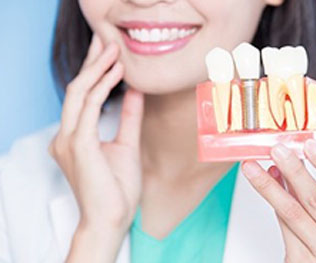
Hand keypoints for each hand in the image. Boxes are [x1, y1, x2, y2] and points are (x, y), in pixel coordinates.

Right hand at [48, 34, 143, 241]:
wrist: (112, 219)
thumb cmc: (117, 188)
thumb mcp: (126, 144)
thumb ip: (128, 117)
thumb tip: (135, 91)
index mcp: (74, 137)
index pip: (82, 96)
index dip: (94, 72)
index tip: (108, 54)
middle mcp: (66, 135)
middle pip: (76, 88)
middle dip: (92, 62)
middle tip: (106, 41)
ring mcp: (68, 139)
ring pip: (79, 92)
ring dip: (97, 68)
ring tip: (114, 50)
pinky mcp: (78, 144)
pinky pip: (89, 106)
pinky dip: (102, 86)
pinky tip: (118, 73)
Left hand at [242, 139, 315, 262]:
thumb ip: (311, 196)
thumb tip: (285, 167)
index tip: (310, 144)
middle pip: (315, 200)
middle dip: (293, 171)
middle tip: (276, 150)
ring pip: (292, 212)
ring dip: (269, 186)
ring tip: (253, 168)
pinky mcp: (301, 261)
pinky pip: (283, 226)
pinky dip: (272, 203)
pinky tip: (263, 185)